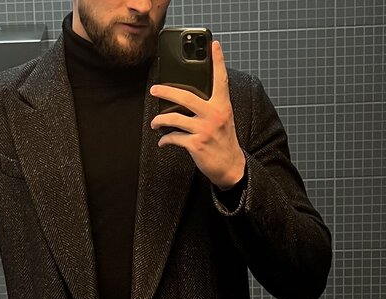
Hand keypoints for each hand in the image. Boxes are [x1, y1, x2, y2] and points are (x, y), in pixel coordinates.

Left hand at [149, 40, 245, 189]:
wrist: (231, 167)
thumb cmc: (224, 141)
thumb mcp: (223, 119)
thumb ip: (211, 106)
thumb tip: (187, 98)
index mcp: (222, 105)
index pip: (221, 79)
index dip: (218, 61)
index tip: (214, 45)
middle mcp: (214, 114)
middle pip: (186, 96)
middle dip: (166, 91)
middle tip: (154, 89)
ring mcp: (205, 129)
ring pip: (175, 118)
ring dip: (160, 121)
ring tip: (155, 123)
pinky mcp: (196, 144)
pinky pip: (174, 137)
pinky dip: (166, 140)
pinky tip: (163, 141)